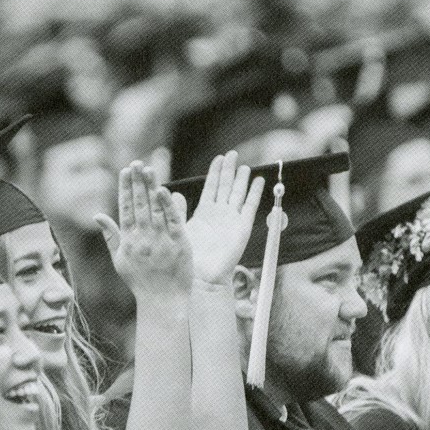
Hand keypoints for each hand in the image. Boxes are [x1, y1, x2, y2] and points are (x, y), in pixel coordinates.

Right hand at [95, 162, 192, 302]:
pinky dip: (168, 206)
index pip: (125, 209)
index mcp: (128, 241)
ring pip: (155, 210)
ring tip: (149, 169)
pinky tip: (165, 190)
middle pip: (139, 205)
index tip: (124, 171)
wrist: (162, 302)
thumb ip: (110, 236)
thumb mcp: (120, 261)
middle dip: (137, 182)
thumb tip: (97, 215)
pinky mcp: (179, 245)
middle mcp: (143, 239)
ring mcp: (161, 242)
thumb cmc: (141, 282)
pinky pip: (173, 222)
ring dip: (151, 187)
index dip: (125, 189)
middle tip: (136, 162)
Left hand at [186, 152, 264, 286]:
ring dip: (242, 179)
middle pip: (226, 187)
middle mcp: (220, 215)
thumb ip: (176, 210)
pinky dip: (255, 193)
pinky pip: (250, 206)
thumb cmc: (188, 258)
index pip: (212, 187)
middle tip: (232, 153)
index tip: (218, 157)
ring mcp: (232, 220)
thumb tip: (170, 192)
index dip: (215, 172)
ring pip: (238, 194)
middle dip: (229, 170)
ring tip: (244, 165)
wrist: (202, 276)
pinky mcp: (242, 227)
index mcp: (205, 214)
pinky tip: (259, 180)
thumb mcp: (179, 229)